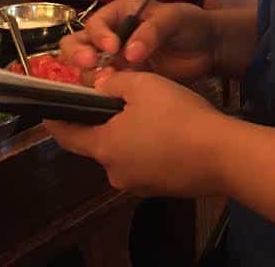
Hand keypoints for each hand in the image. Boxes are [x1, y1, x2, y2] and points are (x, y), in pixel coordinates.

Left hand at [45, 71, 226, 196]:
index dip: (56, 118)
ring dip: (128, 134)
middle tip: (118, 99)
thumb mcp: (142, 85)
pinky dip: (148, 148)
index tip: (51, 107)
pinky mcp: (160, 189)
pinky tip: (168, 133)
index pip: (66, 135)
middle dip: (103, 122)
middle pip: (98, 143)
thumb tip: (99, 88)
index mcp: (103, 146)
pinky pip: (145, 164)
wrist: (223, 155)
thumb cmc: (177, 115)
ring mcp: (138, 185)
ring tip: (149, 113)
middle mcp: (114, 172)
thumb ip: (112, 84)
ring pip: (123, 153)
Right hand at [58, 0, 216, 83]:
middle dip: (79, 54)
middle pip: (78, 43)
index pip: (96, 23)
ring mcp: (115, 61)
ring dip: (91, 75)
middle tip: (91, 63)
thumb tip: (129, 54)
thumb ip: (152, 31)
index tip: (113, 48)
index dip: (99, 36)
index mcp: (119, 15)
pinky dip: (103, 91)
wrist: (209, 49)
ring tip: (107, 82)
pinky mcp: (124, 81)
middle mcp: (110, 37)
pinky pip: (104, 87)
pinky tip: (113, 96)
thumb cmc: (190, 24)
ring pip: (86, 68)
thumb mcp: (174, 19)